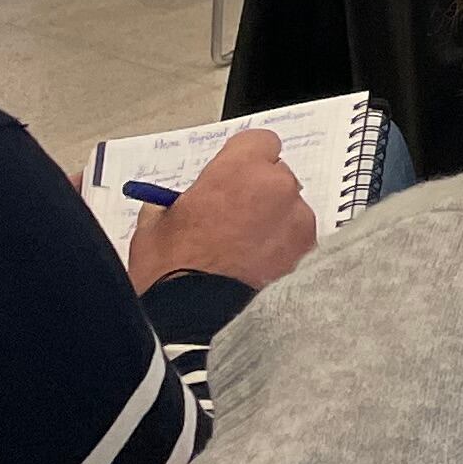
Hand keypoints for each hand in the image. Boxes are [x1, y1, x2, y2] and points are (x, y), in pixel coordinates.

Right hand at [129, 128, 318, 292]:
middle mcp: (276, 186)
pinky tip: (257, 269)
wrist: (194, 321)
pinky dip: (283, 248)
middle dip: (258, 192)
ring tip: (243, 252)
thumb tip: (180, 202)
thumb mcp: (154, 226)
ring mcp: (297, 218)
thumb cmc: (171, 270)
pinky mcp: (308, 249)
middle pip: (277, 176)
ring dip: (273, 221)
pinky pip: (297, 238)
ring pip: (289, 208)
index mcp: (238, 170)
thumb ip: (175, 202)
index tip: (232, 177)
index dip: (244, 160)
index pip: (259, 142)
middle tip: (233, 220)